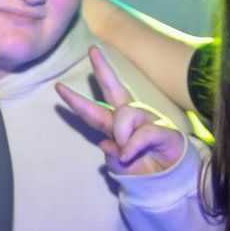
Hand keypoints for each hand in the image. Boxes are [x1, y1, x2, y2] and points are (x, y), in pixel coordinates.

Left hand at [55, 46, 187, 176]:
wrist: (170, 180)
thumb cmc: (144, 170)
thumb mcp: (121, 168)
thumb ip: (111, 156)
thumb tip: (105, 143)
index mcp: (117, 125)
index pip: (94, 110)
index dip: (76, 100)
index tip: (58, 86)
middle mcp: (131, 117)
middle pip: (113, 89)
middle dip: (102, 69)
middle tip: (92, 50)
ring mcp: (147, 119)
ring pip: (125, 115)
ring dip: (121, 135)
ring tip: (127, 154)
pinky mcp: (163, 128)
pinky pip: (142, 132)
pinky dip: (132, 145)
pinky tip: (129, 154)